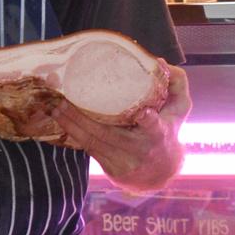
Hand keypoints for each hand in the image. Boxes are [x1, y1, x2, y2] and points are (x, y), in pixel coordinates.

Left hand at [54, 67, 189, 192]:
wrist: (160, 172)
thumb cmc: (168, 132)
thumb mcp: (180, 109)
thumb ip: (176, 84)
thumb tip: (158, 62)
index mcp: (159, 134)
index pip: (154, 129)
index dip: (148, 122)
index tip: (143, 113)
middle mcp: (140, 150)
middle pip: (109, 135)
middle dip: (84, 118)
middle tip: (64, 100)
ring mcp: (123, 160)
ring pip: (93, 142)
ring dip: (71, 125)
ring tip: (54, 108)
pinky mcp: (109, 167)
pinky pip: (88, 149)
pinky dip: (72, 134)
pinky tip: (59, 120)